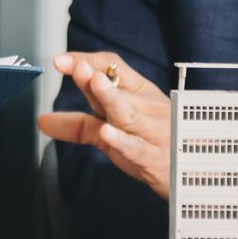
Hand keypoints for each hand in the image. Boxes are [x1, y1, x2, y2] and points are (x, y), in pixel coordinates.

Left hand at [37, 52, 174, 197]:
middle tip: (77, 66)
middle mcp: (147, 109)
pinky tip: (108, 132)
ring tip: (94, 83)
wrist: (194, 177)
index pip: (115, 68)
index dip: (88, 61)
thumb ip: (79, 126)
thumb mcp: (115, 132)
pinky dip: (123, 141)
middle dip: (96, 78)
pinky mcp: (156, 159)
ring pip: (129, 114)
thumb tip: (43, 120)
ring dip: (111, 97)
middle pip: (119, 89)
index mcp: (139, 95)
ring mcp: (153, 133)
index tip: (62, 61)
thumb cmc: (154, 147)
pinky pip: (138, 148)